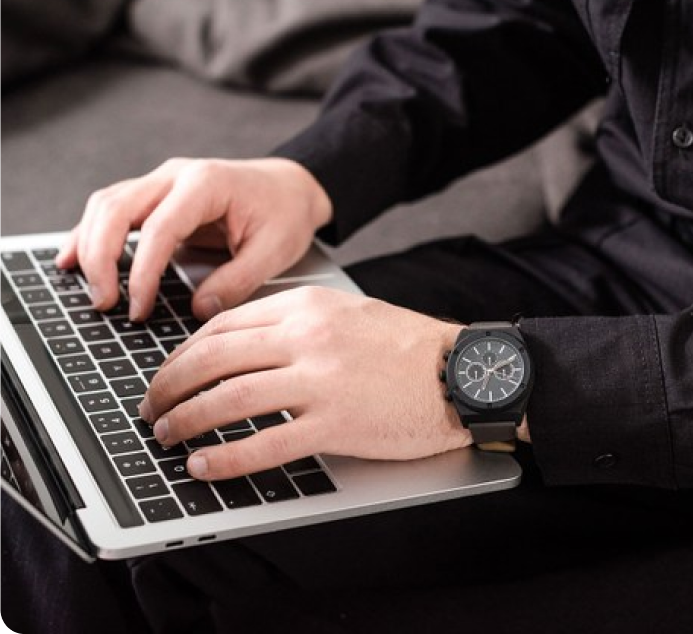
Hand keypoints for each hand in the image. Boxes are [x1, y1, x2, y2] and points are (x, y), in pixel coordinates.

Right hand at [55, 158, 332, 320]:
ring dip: (89, 246)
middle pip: (116, 208)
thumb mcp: (275, 251)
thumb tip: (199, 310)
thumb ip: (238, 281)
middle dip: (102, 258)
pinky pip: (113, 209)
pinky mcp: (157, 195)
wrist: (292, 187)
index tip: (139, 308)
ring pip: (107, 205)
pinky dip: (90, 234)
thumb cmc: (286, 213)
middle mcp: (177, 175)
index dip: (143, 272)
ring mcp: (163, 181)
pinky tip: (73, 259)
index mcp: (207, 184)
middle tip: (105, 303)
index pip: (159, 228)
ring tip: (91, 290)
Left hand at [138, 287, 470, 479]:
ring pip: (229, 401)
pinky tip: (204, 466)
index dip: (183, 353)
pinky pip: (265, 444)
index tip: (168, 372)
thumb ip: (295, 321)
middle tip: (151, 407)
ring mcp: (320, 381)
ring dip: (187, 421)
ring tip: (167, 436)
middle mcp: (306, 338)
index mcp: (306, 307)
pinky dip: (225, 459)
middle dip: (169, 386)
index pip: (222, 325)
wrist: (460, 371)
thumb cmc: (406, 344)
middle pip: (213, 360)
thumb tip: (240, 344)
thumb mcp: (346, 312)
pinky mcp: (336, 424)